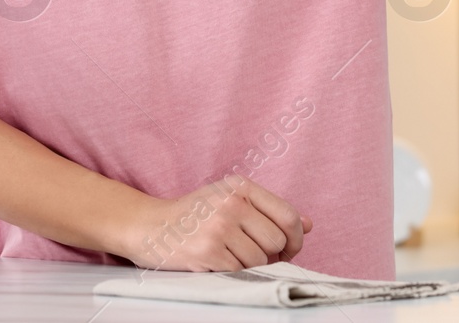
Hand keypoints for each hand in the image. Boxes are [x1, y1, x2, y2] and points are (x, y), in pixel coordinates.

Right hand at [118, 176, 312, 271]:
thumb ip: (269, 211)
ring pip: (260, 260)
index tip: (289, 248)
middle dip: (270, 254)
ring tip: (227, 254)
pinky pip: (240, 272)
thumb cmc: (195, 215)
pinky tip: (216, 261)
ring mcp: (219, 227)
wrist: (149, 226)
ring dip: (249, 266)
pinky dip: (233, 272)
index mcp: (240, 186)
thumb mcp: (231, 200)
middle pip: (277, 241)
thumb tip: (310, 225)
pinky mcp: (208, 251)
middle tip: (251, 253)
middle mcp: (231, 203)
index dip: (296, 238)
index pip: (288, 215)